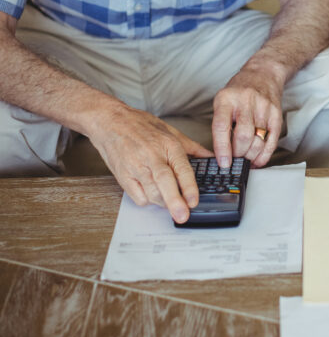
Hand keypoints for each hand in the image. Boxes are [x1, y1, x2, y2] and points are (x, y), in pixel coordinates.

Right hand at [90, 107, 210, 223]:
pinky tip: (150, 193)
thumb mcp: (169, 130)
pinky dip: (146, 200)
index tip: (194, 201)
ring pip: (151, 192)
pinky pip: (137, 196)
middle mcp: (151, 155)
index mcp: (167, 144)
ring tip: (170, 203)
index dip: (189, 186)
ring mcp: (135, 166)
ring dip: (163, 202)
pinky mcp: (122, 175)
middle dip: (174, 201)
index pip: (181, 168)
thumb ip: (191, 146)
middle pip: (164, 181)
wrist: (109, 121)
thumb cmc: (139, 125)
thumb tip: (210, 157)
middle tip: (182, 215)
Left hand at [211, 63, 283, 169]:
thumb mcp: (223, 100)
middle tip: (236, 160)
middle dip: (239, 154)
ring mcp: (263, 107)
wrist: (263, 73)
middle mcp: (245, 101)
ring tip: (246, 159)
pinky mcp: (276, 114)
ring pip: (258, 141)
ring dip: (251, 156)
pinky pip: (272, 140)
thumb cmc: (239, 90)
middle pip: (243, 136)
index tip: (224, 163)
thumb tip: (223, 154)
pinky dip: (265, 154)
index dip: (222, 148)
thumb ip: (221, 124)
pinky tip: (258, 159)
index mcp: (226, 99)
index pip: (222, 127)